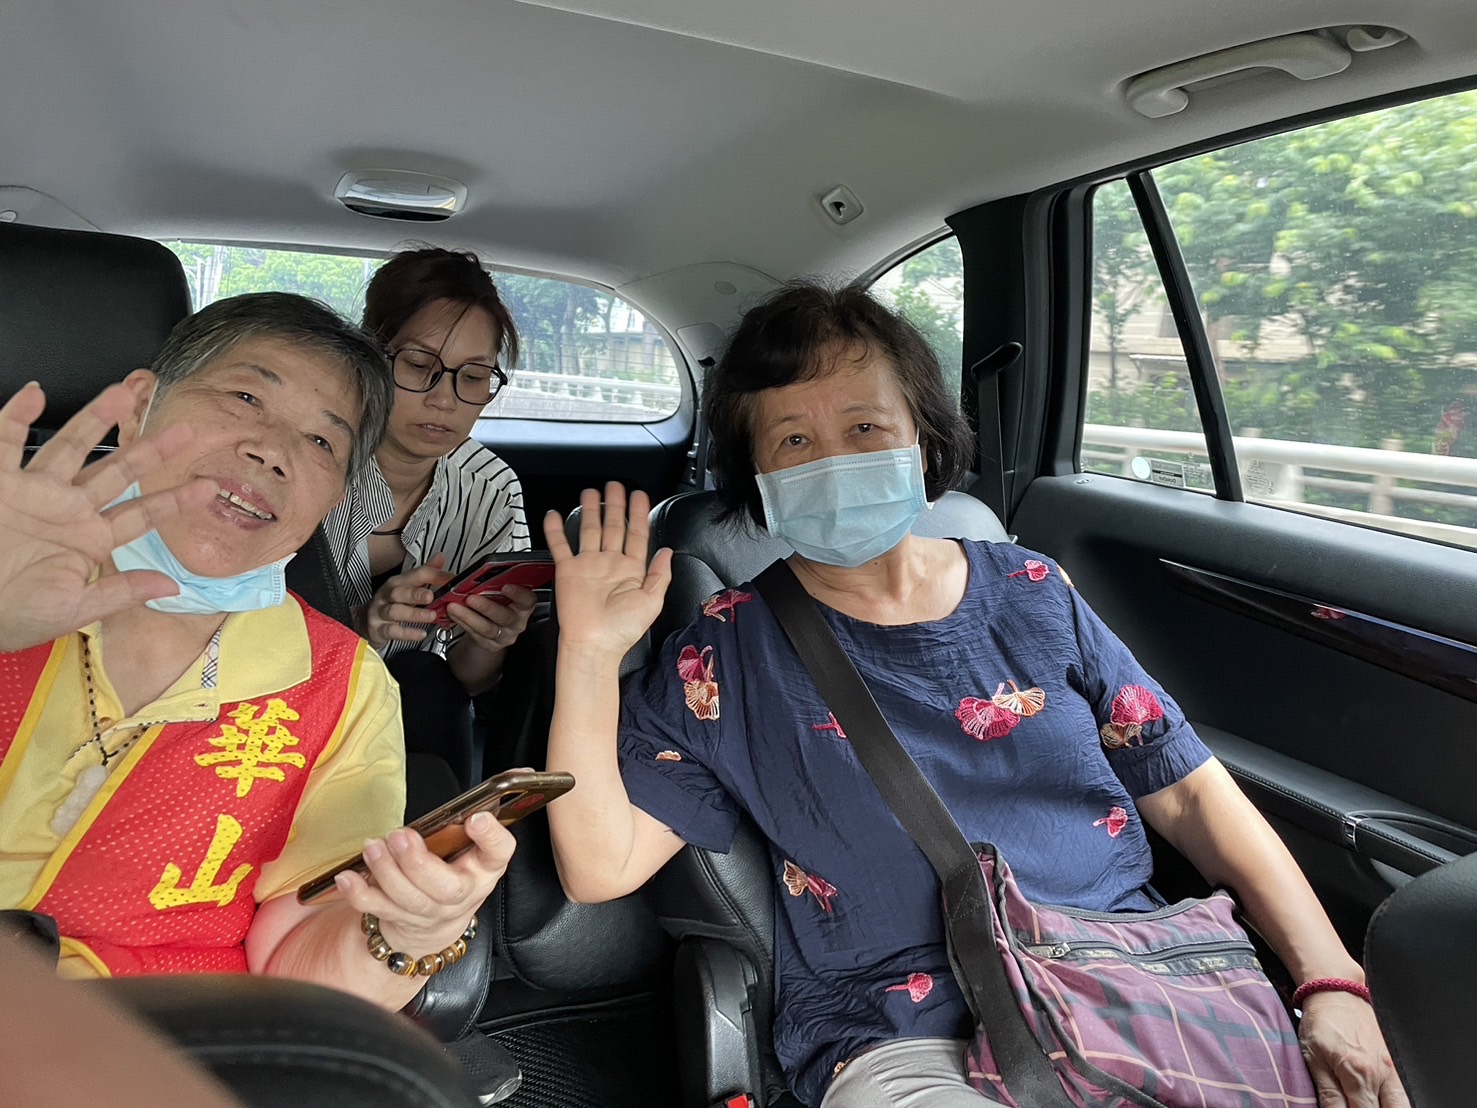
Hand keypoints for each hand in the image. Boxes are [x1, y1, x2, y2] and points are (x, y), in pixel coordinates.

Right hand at [0, 382, 217, 652]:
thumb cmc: (13, 615)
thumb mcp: (74, 608)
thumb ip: (121, 593)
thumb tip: (170, 587)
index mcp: (90, 539)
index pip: (142, 514)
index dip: (175, 500)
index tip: (210, 488)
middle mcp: (67, 509)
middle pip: (116, 471)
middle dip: (149, 450)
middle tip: (183, 430)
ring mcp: (34, 492)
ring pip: (71, 446)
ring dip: (95, 419)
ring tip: (123, 393)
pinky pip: (5, 441)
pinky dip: (17, 416)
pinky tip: (36, 394)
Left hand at [332, 811, 515, 953]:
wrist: (438, 922)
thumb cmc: (455, 872)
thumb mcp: (472, 849)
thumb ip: (466, 827)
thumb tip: (466, 802)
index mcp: (484, 868)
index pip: (499, 852)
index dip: (491, 836)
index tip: (476, 818)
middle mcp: (461, 894)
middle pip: (445, 887)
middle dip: (418, 862)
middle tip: (400, 836)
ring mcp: (430, 912)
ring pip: (408, 899)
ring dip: (387, 872)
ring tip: (373, 847)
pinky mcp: (399, 919)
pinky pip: (377, 909)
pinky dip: (359, 893)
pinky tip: (348, 876)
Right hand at [363, 554, 451, 649]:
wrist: (365, 621)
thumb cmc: (391, 602)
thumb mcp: (407, 585)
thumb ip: (425, 573)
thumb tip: (440, 557)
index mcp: (398, 582)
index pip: (417, 574)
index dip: (435, 576)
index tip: (451, 580)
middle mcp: (387, 595)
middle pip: (399, 591)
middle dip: (415, 593)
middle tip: (431, 596)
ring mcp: (381, 612)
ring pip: (395, 611)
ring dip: (414, 614)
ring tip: (431, 616)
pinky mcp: (378, 629)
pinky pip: (392, 631)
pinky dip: (406, 633)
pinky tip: (420, 634)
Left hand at [446, 583, 536, 654]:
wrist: (493, 626)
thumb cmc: (497, 603)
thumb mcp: (498, 591)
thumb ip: (488, 582)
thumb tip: (467, 571)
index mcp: (523, 604)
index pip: (527, 600)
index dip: (518, 594)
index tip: (505, 586)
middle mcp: (516, 621)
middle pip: (504, 616)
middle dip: (486, 607)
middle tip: (471, 598)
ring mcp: (504, 634)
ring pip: (487, 628)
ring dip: (468, 616)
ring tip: (454, 606)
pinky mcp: (491, 644)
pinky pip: (476, 634)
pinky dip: (462, 623)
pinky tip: (454, 615)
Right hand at [544, 482, 671, 655]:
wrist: (593, 644)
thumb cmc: (622, 630)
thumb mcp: (652, 601)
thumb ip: (660, 574)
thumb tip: (667, 551)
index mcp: (631, 570)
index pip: (637, 534)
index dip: (638, 513)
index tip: (639, 496)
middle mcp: (610, 564)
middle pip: (613, 526)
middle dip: (615, 505)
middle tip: (616, 486)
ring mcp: (588, 566)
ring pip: (589, 530)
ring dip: (590, 510)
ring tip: (591, 492)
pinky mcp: (568, 571)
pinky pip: (561, 546)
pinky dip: (556, 530)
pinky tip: (555, 516)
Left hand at [1299, 991, 1408, 1106]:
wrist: (1338, 992)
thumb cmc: (1322, 1021)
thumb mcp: (1314, 1058)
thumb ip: (1329, 1094)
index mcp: (1359, 1074)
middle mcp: (1382, 1074)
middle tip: (1359, 1106)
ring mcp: (1393, 1068)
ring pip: (1403, 1104)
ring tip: (1367, 1103)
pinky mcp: (1396, 1062)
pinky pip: (1403, 1090)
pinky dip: (1394, 1100)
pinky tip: (1378, 1099)